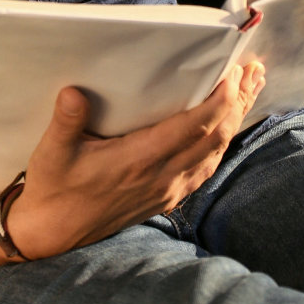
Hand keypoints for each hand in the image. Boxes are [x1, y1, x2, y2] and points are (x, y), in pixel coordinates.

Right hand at [8, 59, 265, 259]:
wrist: (53, 233)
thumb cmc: (53, 188)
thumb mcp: (51, 152)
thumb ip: (66, 121)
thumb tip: (74, 92)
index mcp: (138, 160)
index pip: (194, 127)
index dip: (221, 99)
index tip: (233, 71)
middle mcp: (161, 177)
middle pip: (215, 137)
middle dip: (238, 102)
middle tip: (252, 70)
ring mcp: (167, 190)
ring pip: (215, 153)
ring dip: (235, 120)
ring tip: (249, 90)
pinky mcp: (167, 198)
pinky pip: (206, 169)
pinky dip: (221, 144)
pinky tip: (225, 128)